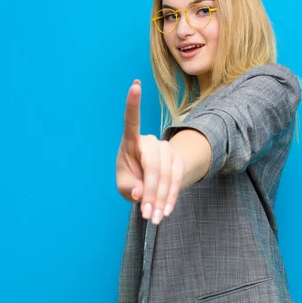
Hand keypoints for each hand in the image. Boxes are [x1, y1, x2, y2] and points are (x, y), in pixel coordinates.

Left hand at [116, 80, 185, 224]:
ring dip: (160, 199)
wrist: (151, 181)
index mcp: (130, 141)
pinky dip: (170, 197)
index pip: (131, 120)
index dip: (133, 103)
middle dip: (150, 192)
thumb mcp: (124, 185)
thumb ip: (128, 189)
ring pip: (166, 174)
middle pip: (152, 165)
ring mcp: (166, 149)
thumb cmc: (132, 178)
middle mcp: (149, 141)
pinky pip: (177, 179)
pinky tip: (166, 210)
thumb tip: (139, 193)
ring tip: (154, 218)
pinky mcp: (177, 161)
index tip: (136, 84)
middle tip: (146, 214)